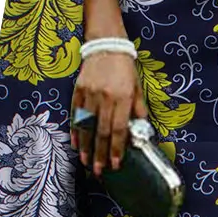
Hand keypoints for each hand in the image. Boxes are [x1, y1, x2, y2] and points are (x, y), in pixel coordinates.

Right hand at [71, 49, 148, 176]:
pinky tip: (76, 144)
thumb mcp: (137, 87)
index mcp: (123, 97)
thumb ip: (138, 109)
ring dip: (86, 147)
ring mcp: (90, 94)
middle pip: (101, 131)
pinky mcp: (78, 90)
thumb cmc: (125, 68)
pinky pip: (75, 115)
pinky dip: (75, 131)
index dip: (116, 148)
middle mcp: (106, 97)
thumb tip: (141, 130)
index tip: (115, 164)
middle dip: (100, 154)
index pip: (119, 129)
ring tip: (86, 162)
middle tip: (99, 171)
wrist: (107, 46)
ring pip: (87, 126)